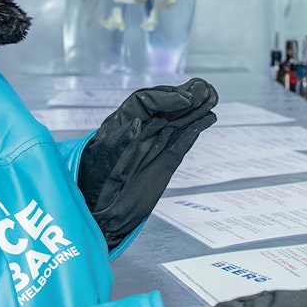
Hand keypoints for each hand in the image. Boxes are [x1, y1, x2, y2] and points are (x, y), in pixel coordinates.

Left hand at [78, 78, 217, 247]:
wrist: (101, 217)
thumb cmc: (93, 190)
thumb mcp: (101, 167)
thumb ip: (118, 145)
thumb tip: (134, 123)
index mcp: (118, 127)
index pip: (143, 102)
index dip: (164, 97)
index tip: (184, 99)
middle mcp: (137, 132)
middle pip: (163, 107)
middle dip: (184, 97)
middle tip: (204, 89)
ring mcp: (152, 146)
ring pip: (176, 122)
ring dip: (195, 109)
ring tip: (212, 97)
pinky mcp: (164, 162)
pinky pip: (182, 141)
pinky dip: (195, 129)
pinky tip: (208, 119)